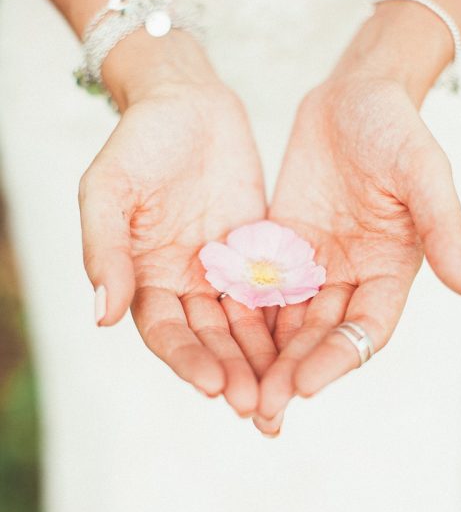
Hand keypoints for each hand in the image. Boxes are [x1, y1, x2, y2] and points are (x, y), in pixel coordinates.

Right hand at [79, 31, 276, 416]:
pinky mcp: (257, 254)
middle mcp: (185, 284)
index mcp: (144, 277)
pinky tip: (307, 348)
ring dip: (262, 362)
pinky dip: (287, 323)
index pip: (167, 333)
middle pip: (209, 341)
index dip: (189, 361)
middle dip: (233, 374)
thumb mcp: (109, 190)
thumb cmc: (138, 141)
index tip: (215, 386)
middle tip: (260, 409)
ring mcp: (222, 272)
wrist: (187, 101)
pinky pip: (274, 294)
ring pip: (245, 327)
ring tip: (286, 395)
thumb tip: (101, 317)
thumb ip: (104, 251)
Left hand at [255, 73, 460, 433]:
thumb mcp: (423, 172)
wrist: (353, 93)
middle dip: (292, 373)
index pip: (365, 332)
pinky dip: (241, 317)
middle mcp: (351, 278)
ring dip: (263, 359)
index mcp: (390, 272)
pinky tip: (214, 341)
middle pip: (321, 338)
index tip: (304, 386)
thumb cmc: (396, 128)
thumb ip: (444, 227)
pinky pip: (259, 289)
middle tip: (260, 408)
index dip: (337, 360)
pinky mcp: (281, 248)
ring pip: (286, 324)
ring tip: (233, 391)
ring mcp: (314, 266)